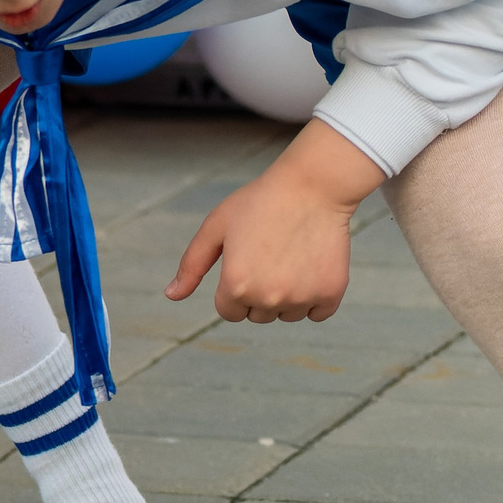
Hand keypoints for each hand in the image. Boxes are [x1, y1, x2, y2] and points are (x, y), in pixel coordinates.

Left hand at [166, 118, 384, 321]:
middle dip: (258, 293)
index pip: (228, 312)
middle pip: (257, 315)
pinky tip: (310, 266)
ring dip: (286, 296)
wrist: (311, 187)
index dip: (233, 287)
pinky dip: (314, 296)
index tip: (243, 262)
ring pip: (287, 315)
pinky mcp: (331, 294)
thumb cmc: (258, 203)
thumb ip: (191, 265)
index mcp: (236, 285)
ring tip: (290, 256)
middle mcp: (269, 298)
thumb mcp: (215, 228)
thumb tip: (171, 295)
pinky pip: (317, 313)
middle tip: (267, 255)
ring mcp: (302, 298)